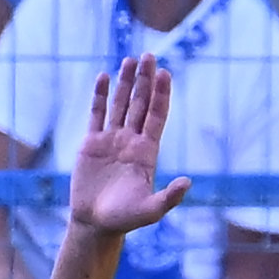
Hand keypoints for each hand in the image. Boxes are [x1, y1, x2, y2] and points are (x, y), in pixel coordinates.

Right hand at [66, 57, 194, 242]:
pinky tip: (103, 77)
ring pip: (119, 104)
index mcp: (148, 152)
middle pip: (140, 103)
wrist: (96, 223)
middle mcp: (132, 141)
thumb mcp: (151, 210)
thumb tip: (188, 183)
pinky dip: (99, 95)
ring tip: (130, 59)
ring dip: (125, 82)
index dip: (161, 94)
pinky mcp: (90, 143)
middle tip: (150, 54)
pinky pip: (96, 114)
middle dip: (145, 80)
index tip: (165, 72)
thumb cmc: (125, 219)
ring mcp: (111, 140)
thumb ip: (169, 196)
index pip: (156, 116)